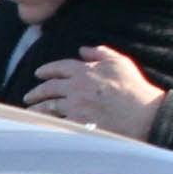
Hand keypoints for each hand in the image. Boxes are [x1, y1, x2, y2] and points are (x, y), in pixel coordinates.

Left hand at [26, 45, 168, 138]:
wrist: (143, 114)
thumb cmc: (134, 88)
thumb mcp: (119, 62)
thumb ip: (100, 52)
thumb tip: (82, 49)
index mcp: (85, 71)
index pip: (59, 67)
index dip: (46, 70)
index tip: (39, 73)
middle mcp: (76, 87)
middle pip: (49, 88)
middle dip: (36, 92)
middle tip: (29, 96)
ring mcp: (75, 106)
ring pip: (48, 106)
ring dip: (37, 108)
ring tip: (30, 111)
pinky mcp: (77, 123)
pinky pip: (56, 122)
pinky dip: (46, 123)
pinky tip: (41, 124)